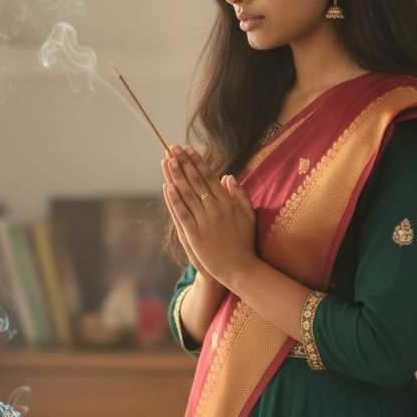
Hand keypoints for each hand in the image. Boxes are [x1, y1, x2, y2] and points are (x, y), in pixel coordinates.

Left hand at [161, 144, 257, 291]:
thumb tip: (228, 176)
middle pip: (196, 181)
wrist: (240, 269)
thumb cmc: (245, 243)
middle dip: (183, 163)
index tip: (188, 149)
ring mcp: (204, 222)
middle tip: (173, 147)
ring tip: (168, 161)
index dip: (197, 161)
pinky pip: (183, 214)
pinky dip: (175, 200)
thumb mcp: (249, 216)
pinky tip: (167, 187)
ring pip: (188, 194)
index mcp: (227, 203)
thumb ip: (240, 195)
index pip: (209, 177)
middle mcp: (215, 209)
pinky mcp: (195, 235)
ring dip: (176, 176)